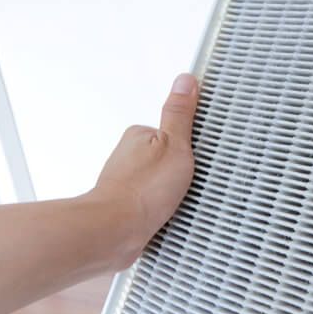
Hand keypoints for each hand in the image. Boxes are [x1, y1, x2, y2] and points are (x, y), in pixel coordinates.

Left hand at [90, 73, 197, 268]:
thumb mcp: (174, 145)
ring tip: (180, 198)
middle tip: (191, 177)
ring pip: (161, 179)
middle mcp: (129, 155)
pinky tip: (171, 213)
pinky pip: (154, 201)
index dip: (189, 142)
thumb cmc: (141, 190)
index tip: (198, 153)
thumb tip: (185, 81)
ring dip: (172, 189)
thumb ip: (180, 114)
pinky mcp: (129, 205)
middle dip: (182, 167)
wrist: (114, 233)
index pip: (173, 129)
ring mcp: (127, 181)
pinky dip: (164, 206)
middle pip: (168, 154)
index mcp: (139, 134)